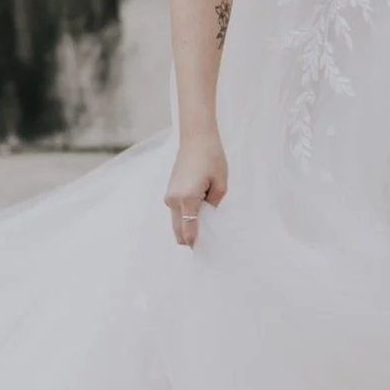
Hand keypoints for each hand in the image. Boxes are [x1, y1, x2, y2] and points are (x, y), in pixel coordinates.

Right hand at [165, 131, 227, 246]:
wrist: (196, 138)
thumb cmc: (212, 158)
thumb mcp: (221, 184)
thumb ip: (214, 205)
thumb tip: (209, 217)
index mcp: (187, 199)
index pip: (188, 232)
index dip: (196, 244)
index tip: (207, 251)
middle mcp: (173, 200)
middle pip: (178, 232)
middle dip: (191, 239)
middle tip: (208, 241)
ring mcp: (169, 196)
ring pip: (177, 223)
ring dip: (188, 226)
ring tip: (207, 221)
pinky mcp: (169, 191)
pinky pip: (176, 212)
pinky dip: (185, 216)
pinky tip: (200, 210)